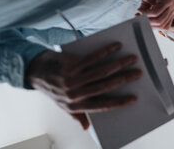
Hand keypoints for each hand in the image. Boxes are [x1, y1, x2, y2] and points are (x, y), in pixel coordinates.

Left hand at [26, 43, 141, 129]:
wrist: (35, 72)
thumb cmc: (52, 88)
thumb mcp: (63, 106)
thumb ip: (77, 115)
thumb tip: (86, 127)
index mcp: (76, 106)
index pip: (102, 105)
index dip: (119, 102)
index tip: (134, 98)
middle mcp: (75, 94)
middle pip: (106, 86)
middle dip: (125, 79)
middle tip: (138, 73)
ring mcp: (73, 79)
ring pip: (102, 71)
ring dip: (120, 64)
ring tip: (131, 59)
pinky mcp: (71, 65)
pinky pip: (92, 58)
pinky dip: (106, 51)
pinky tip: (116, 47)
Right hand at [137, 0, 173, 29]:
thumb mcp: (148, 1)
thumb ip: (147, 12)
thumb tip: (138, 21)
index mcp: (171, 11)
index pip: (164, 26)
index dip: (151, 26)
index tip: (141, 22)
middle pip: (161, 26)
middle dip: (148, 24)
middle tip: (137, 18)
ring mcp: (172, 5)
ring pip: (159, 21)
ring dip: (146, 19)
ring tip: (138, 13)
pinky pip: (156, 12)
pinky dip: (146, 13)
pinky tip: (140, 10)